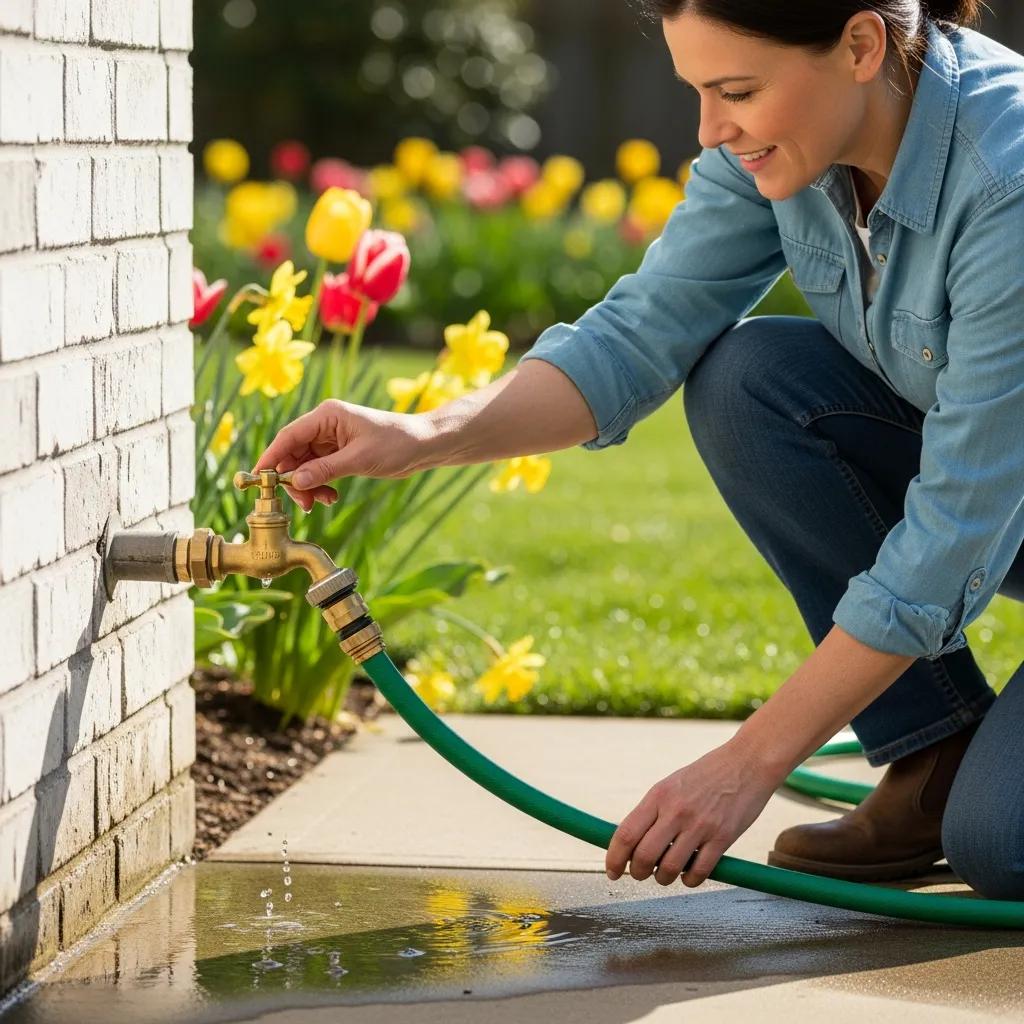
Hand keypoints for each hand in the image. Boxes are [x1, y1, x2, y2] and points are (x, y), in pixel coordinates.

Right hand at [252, 399, 435, 511]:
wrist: (423, 445)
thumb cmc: (396, 443)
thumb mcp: (359, 459)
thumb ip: (325, 470)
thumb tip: (295, 482)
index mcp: (327, 415)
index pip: (289, 436)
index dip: (271, 457)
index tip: (259, 478)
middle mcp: (325, 424)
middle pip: (293, 452)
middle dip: (293, 479)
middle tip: (302, 502)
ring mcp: (332, 439)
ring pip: (304, 465)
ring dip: (307, 485)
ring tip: (321, 501)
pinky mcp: (340, 452)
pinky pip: (318, 470)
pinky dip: (319, 485)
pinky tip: (330, 496)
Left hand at [605, 737, 782, 887]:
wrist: (747, 763)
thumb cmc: (706, 775)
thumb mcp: (671, 785)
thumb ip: (652, 811)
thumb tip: (631, 843)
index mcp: (659, 795)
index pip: (626, 834)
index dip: (614, 858)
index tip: (611, 870)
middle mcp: (676, 811)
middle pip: (643, 856)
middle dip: (637, 872)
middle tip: (640, 874)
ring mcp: (700, 825)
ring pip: (669, 869)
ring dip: (663, 879)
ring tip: (665, 874)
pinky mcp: (723, 838)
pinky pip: (698, 872)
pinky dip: (689, 880)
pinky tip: (689, 874)